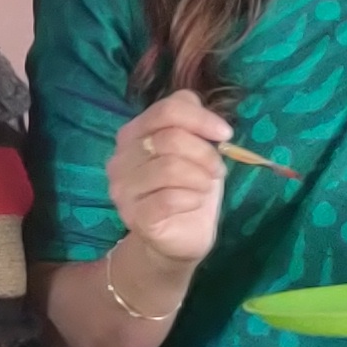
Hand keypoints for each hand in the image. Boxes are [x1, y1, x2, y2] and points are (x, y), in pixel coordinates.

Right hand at [108, 91, 232, 265]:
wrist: (179, 236)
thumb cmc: (188, 187)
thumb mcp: (197, 150)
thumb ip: (195, 126)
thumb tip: (211, 123)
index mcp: (134, 133)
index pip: (166, 110)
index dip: (200, 119)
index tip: (225, 135)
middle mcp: (121, 158)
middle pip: (170, 138)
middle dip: (205, 153)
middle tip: (218, 170)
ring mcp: (123, 188)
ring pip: (170, 168)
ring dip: (200, 178)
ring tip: (205, 187)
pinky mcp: (134, 216)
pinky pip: (169, 199)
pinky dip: (192, 198)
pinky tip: (195, 202)